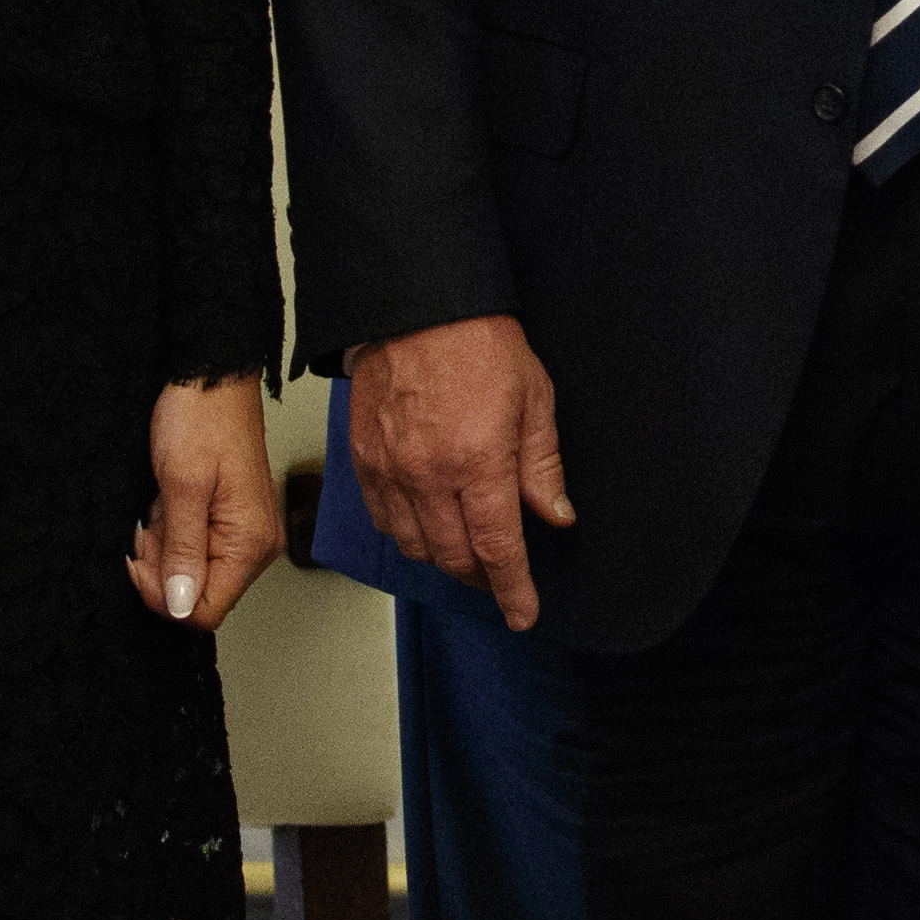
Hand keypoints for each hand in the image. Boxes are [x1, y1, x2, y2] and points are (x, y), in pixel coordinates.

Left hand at [132, 373, 283, 629]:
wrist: (211, 376)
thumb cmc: (202, 418)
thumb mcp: (181, 486)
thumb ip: (183, 551)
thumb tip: (181, 606)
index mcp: (250, 542)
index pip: (205, 610)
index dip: (163, 596)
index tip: (141, 558)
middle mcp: (256, 544)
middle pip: (198, 593)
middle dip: (163, 565)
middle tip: (154, 519)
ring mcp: (246, 531)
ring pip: (193, 570)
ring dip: (167, 544)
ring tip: (164, 503)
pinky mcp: (233, 519)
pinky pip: (197, 546)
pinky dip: (175, 530)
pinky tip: (171, 501)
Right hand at [348, 314, 573, 628]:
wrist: (416, 305)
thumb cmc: (477, 342)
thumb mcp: (534, 398)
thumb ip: (543, 466)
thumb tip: (556, 514)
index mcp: (478, 460)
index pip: (497, 548)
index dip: (513, 590)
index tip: (523, 614)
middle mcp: (429, 474)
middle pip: (454, 557)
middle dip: (481, 579)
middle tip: (500, 578)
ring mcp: (390, 469)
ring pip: (415, 546)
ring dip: (444, 559)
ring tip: (467, 552)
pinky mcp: (362, 459)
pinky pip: (383, 519)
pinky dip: (407, 534)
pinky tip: (427, 524)